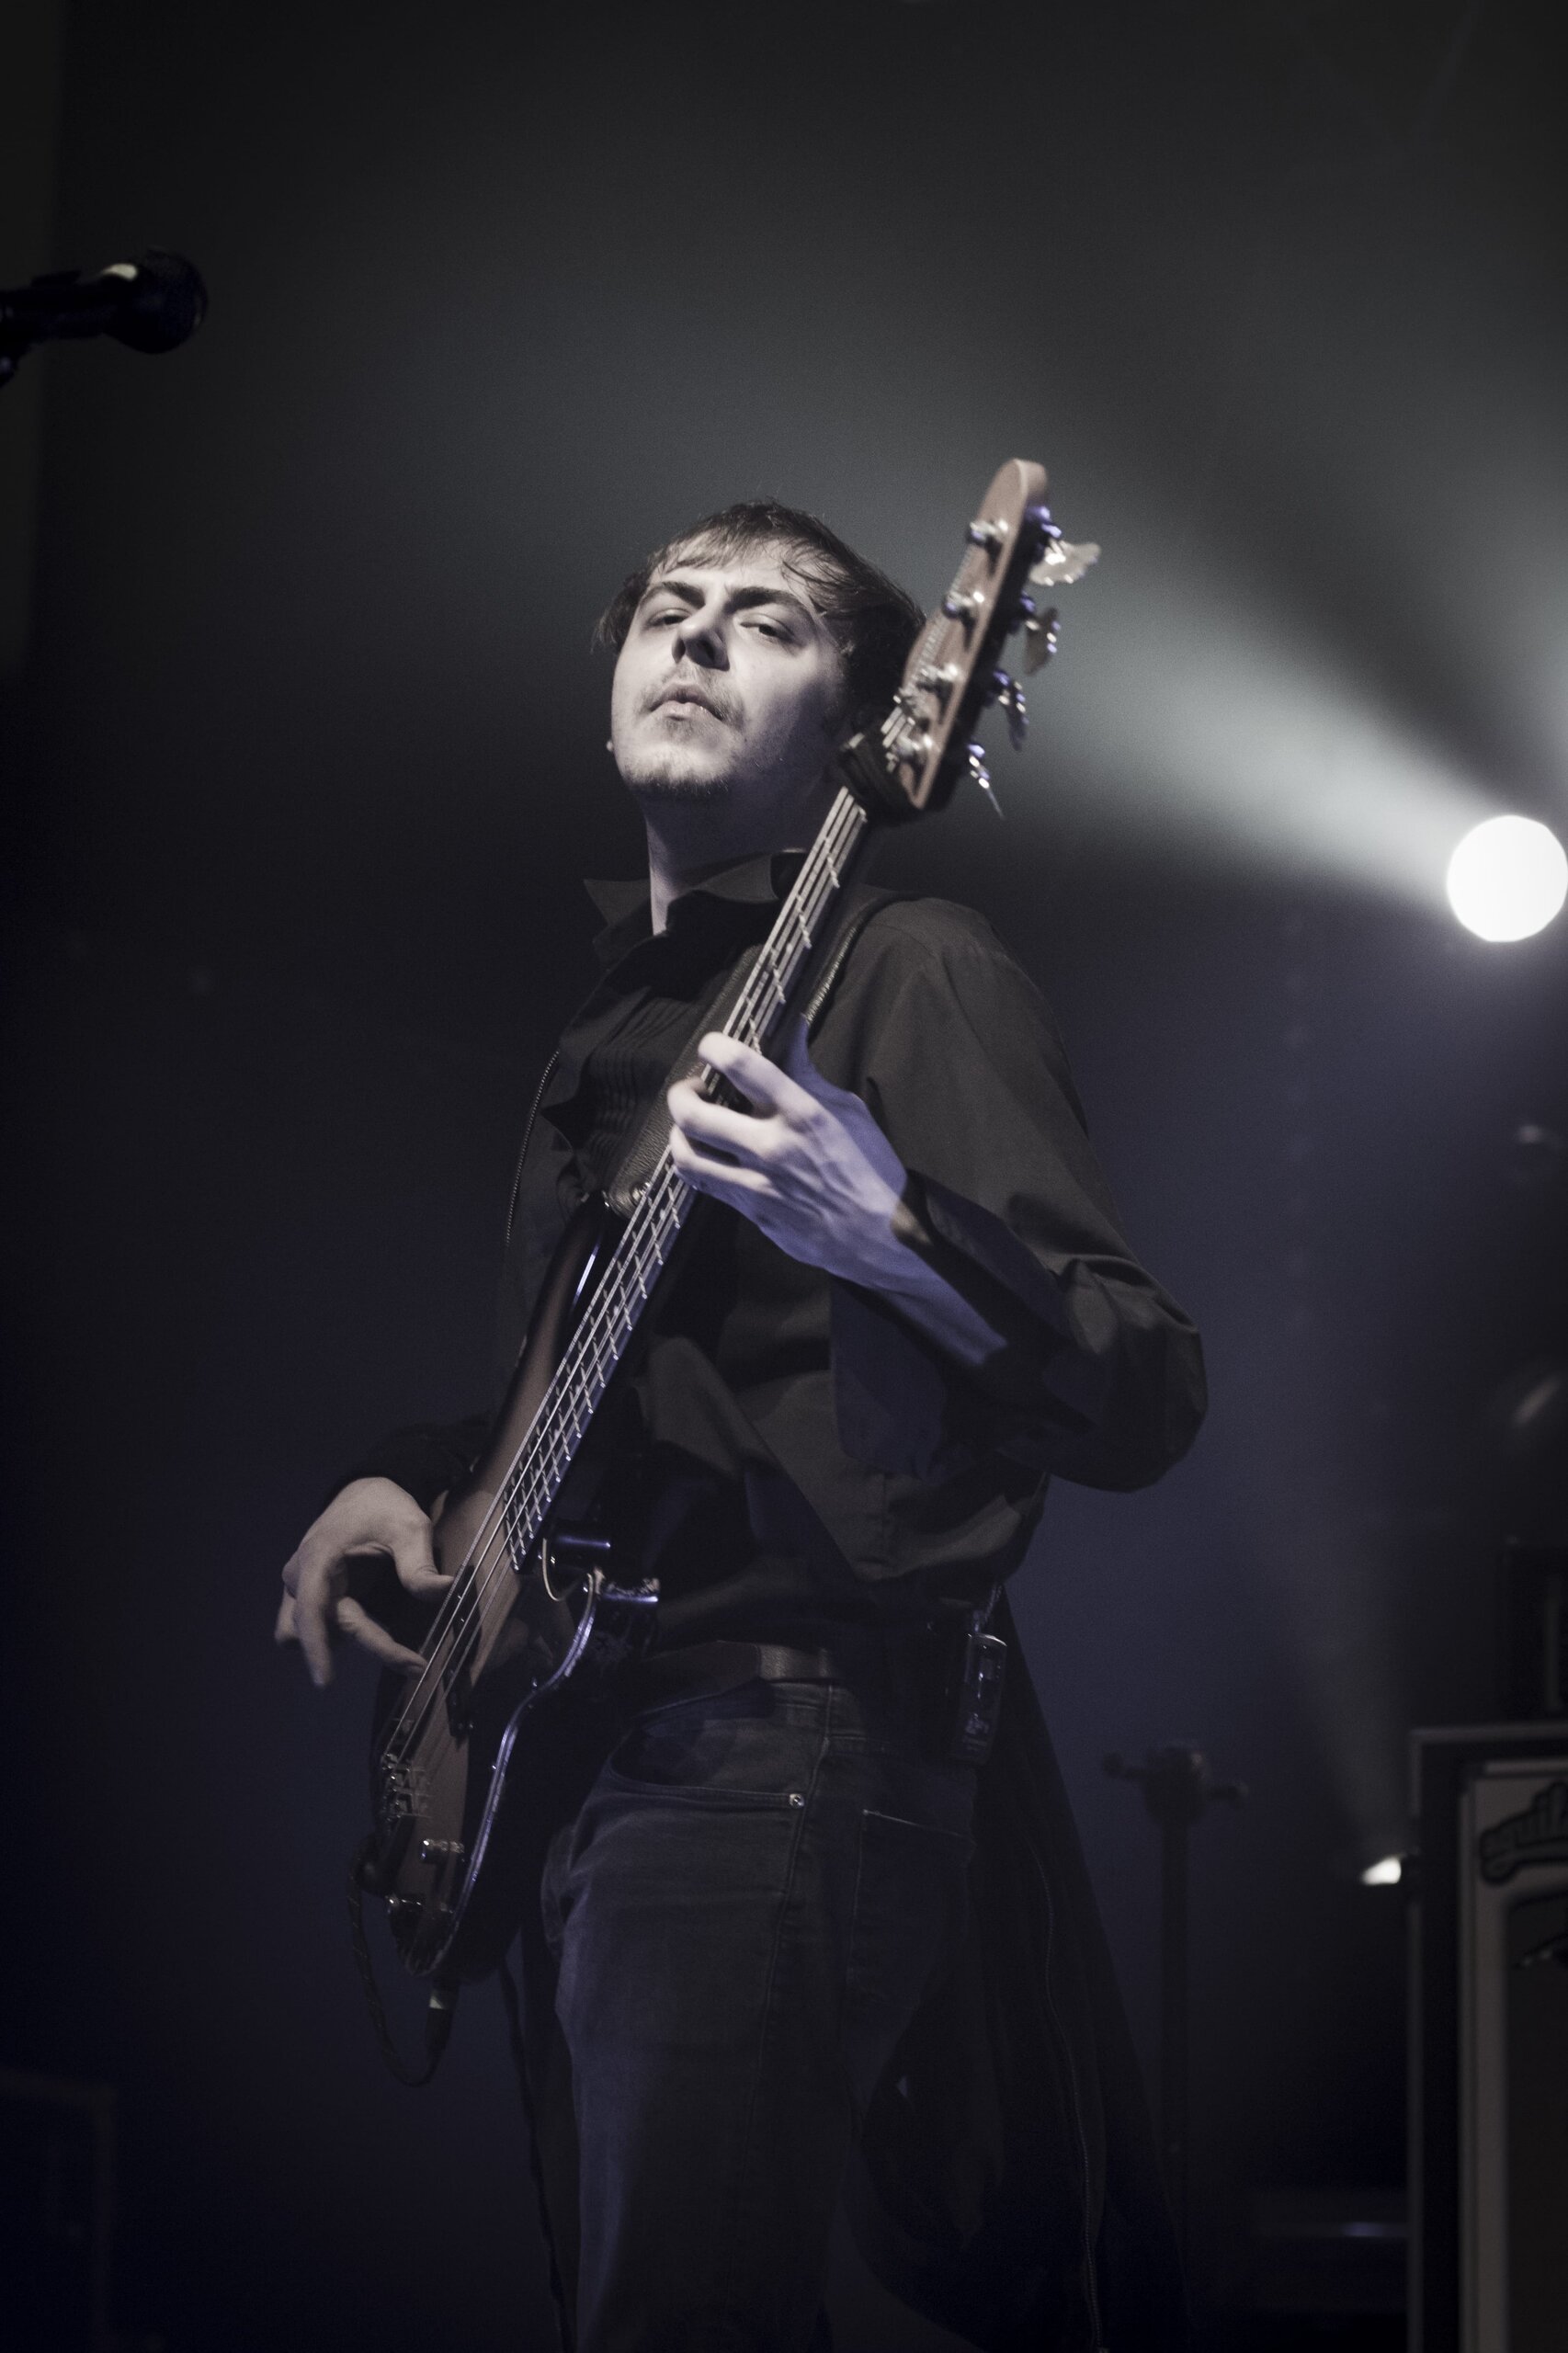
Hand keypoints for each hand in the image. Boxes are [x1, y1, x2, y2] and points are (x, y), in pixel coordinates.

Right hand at [275, 1476, 451, 1687]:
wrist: (364, 1492)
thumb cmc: (384, 1507)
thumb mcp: (410, 1527)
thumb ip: (419, 1563)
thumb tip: (443, 1591)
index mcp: (319, 1558)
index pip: (312, 1610)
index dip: (317, 1647)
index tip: (325, 1682)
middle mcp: (299, 1576)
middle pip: (322, 1628)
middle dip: (368, 1645)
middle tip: (415, 1663)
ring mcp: (298, 1587)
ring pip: (301, 1634)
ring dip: (336, 1642)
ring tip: (385, 1635)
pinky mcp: (306, 1594)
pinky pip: (307, 1627)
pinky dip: (329, 1634)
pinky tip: (363, 1624)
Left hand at [666, 1019, 911, 1286]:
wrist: (880, 1235)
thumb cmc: (869, 1167)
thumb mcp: (847, 1110)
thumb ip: (807, 1073)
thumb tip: (792, 1030)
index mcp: (801, 1113)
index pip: (739, 1066)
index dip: (713, 1047)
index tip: (712, 1047)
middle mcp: (771, 1147)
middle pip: (694, 1114)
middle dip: (681, 1093)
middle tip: (692, 1088)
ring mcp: (757, 1184)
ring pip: (687, 1155)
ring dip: (678, 1132)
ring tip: (689, 1124)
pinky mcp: (752, 1212)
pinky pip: (704, 1184)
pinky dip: (694, 1162)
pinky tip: (704, 1152)